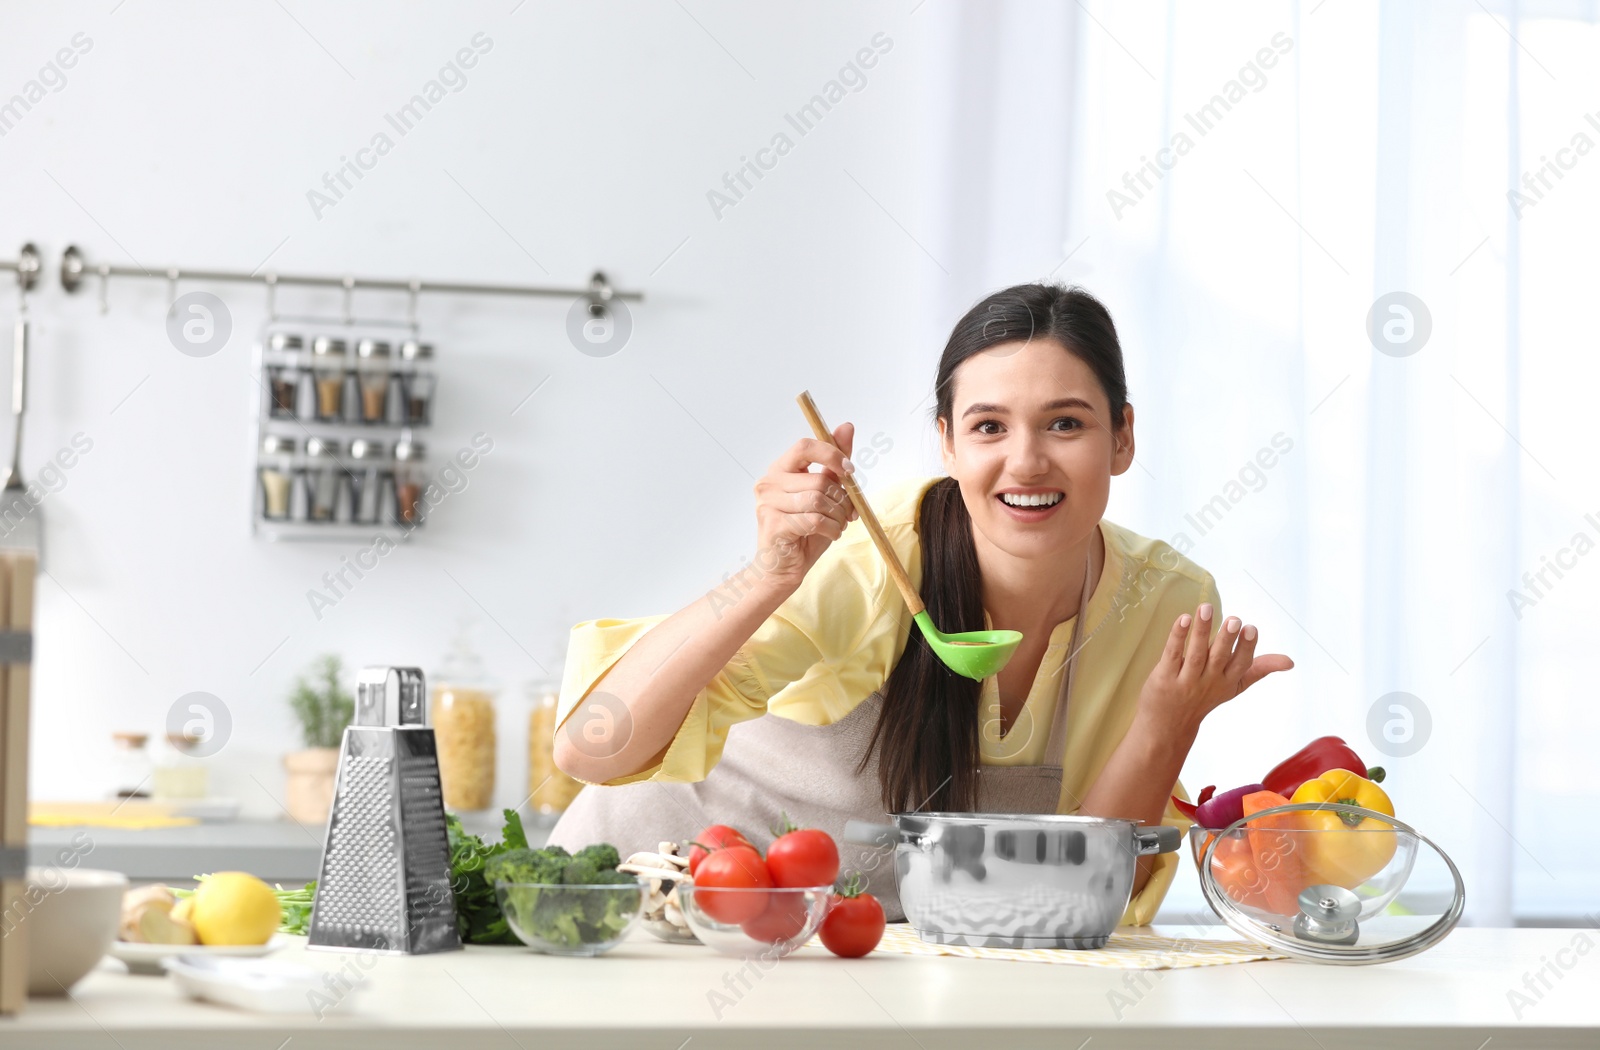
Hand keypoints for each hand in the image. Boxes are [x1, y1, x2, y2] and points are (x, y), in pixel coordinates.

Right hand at [752, 422, 857, 591]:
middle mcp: (768, 482)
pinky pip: (815, 520)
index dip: (832, 454)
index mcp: (780, 469)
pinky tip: (830, 534)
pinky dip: (831, 529)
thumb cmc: (804, 531)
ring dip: (838, 516)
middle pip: (819, 479)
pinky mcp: (773, 524)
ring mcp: (767, 503)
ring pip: (818, 500)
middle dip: (842, 499)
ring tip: (837, 525)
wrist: (783, 568)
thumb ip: (833, 463)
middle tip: (847, 513)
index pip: (805, 446)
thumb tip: (847, 426)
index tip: (850, 470)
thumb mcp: (825, 494)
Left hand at [1136, 604, 1293, 732]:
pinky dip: (1177, 637)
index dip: (1246, 647)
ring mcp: (1185, 680)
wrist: (1169, 726)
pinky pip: (1172, 654)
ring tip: (1206, 608)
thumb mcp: (1234, 686)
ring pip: (1196, 653)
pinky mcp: (1164, 676)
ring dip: (1201, 631)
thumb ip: (1258, 669)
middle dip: (1226, 640)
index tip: (1251, 628)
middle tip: (1234, 620)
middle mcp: (1208, 681)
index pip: (1240, 664)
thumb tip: (1290, 662)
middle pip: (1219, 658)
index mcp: (1227, 681)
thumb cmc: (1204, 698)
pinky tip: (1183, 619)